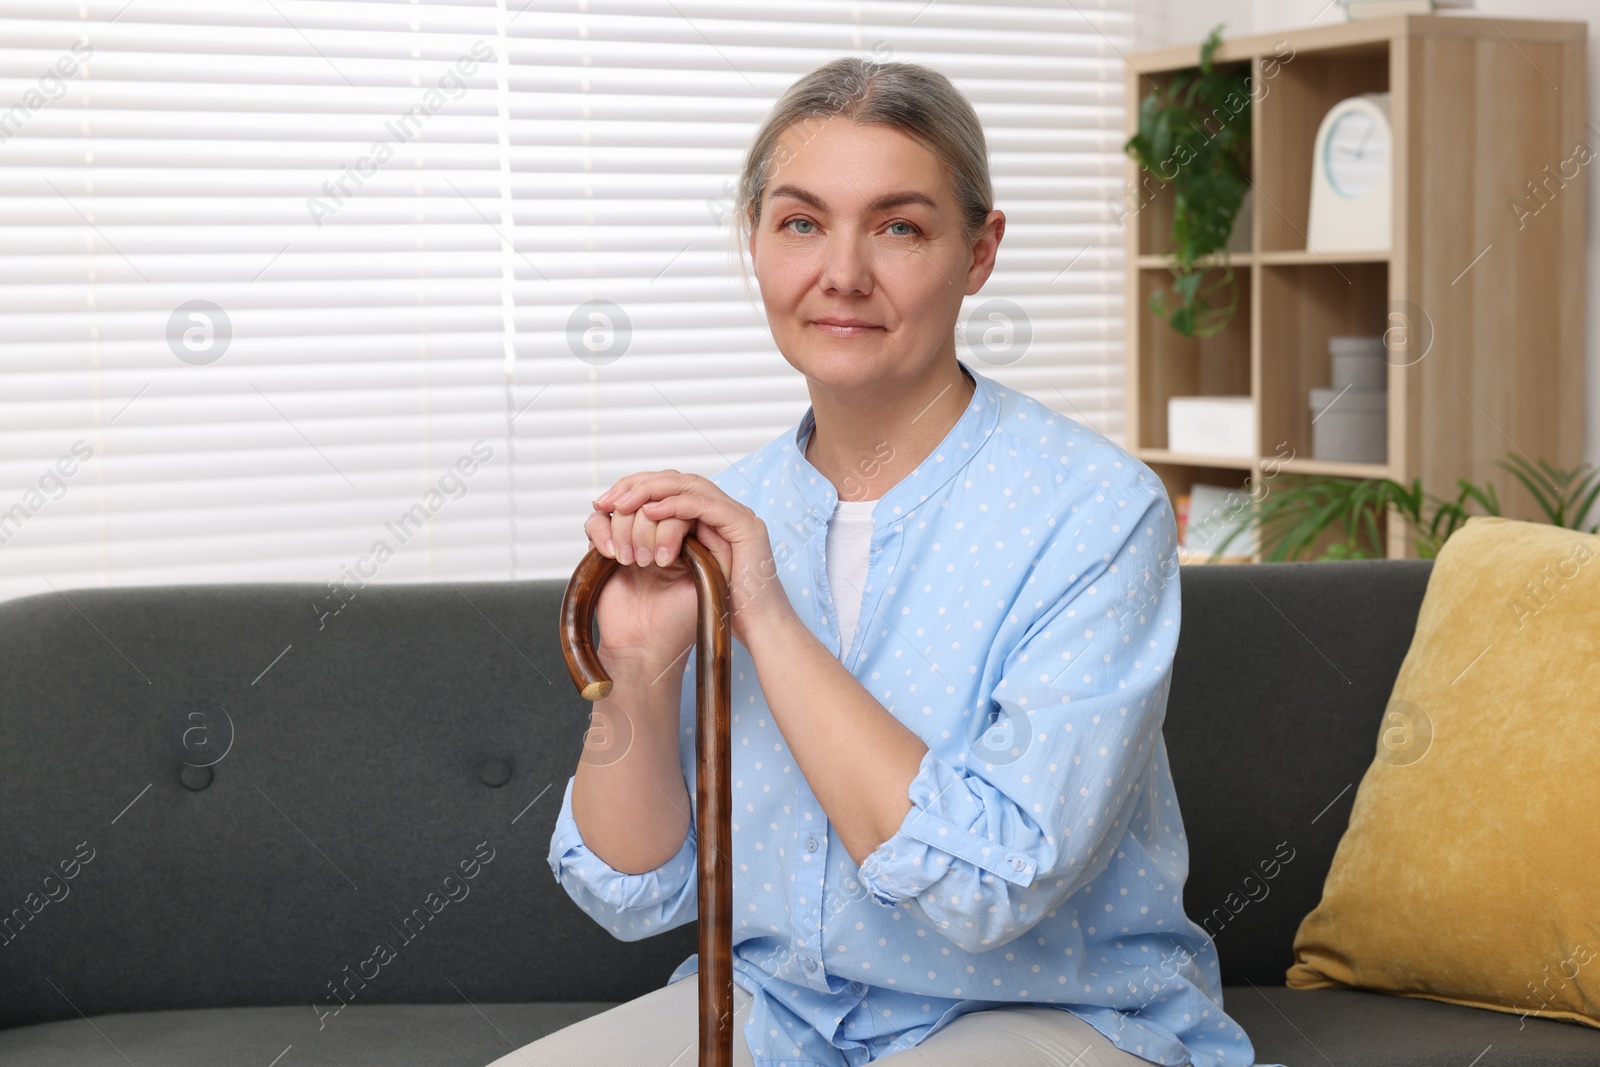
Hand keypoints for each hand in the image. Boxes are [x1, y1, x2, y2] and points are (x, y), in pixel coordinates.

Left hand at [585, 470, 797, 652]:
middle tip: (606, 502)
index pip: (669, 489)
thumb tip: (615, 534)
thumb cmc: (717, 612)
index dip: (634, 491)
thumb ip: (654, 549)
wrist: (753, 635)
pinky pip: (706, 505)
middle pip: (677, 480)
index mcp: (708, 523)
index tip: (602, 506)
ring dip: (652, 491)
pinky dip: (676, 505)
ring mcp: (738, 517)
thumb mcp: (675, 575)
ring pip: (690, 484)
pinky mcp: (746, 528)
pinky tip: (651, 512)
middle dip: (636, 486)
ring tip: (623, 505)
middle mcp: (724, 514)